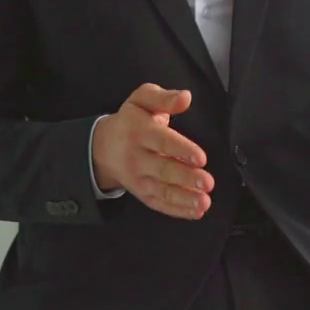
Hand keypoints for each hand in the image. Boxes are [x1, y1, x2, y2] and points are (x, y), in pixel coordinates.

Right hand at [91, 84, 211, 218]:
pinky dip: (177, 210)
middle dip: (186, 178)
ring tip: (203, 202)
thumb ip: (164, 98)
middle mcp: (138, 158)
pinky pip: (158, 203)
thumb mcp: (142, 100)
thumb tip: (185, 97)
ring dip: (184, 198)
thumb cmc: (131, 121)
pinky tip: (195, 212)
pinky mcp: (142, 193)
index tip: (200, 158)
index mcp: (140, 132)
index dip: (181, 150)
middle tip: (206, 183)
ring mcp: (139, 178)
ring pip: (162, 190)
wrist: (102, 147)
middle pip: (163, 169)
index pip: (162, 141)